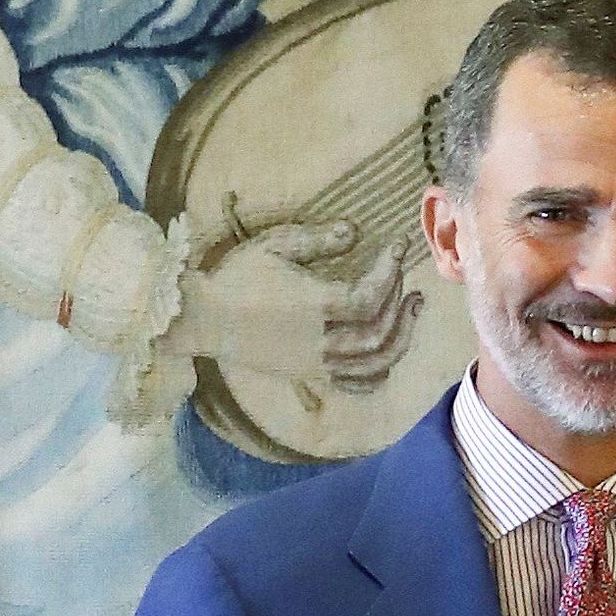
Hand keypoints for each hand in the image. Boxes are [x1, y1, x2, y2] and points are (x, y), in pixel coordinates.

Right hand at [173, 221, 422, 394]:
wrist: (204, 318)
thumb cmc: (236, 277)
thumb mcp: (273, 246)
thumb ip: (317, 239)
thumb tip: (354, 231)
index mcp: (314, 306)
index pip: (369, 298)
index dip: (390, 274)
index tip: (396, 249)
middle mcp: (322, 341)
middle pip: (379, 333)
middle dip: (400, 305)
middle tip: (407, 282)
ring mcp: (318, 363)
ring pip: (376, 363)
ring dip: (401, 338)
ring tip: (410, 312)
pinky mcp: (311, 375)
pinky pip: (357, 384)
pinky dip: (380, 372)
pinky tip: (389, 352)